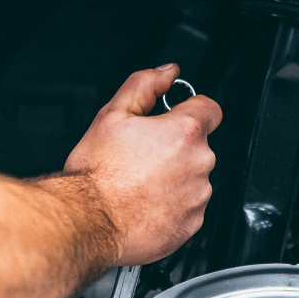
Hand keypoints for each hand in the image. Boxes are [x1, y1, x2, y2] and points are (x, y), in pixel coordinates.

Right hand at [63, 64, 221, 265]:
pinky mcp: (191, 224)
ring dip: (174, 176)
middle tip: (141, 153)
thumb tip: (166, 73)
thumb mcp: (112, 113)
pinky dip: (172, 204)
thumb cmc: (97, 173)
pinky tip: (144, 202)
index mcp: (185, 132)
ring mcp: (197, 197)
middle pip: (198, 145)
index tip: (172, 117)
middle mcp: (199, 163)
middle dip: (175, 146)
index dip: (188, 109)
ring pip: (193, 177)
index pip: (210, 108)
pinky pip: (188, 207)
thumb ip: (145, 84)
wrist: (88, 220)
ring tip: (139, 181)